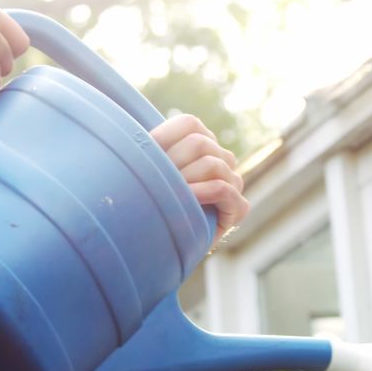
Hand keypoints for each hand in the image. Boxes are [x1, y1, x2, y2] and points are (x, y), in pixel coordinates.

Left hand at [150, 115, 248, 243]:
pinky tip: (187, 200)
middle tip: (157, 184)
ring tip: (170, 196)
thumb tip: (132, 134)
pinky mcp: (240, 206)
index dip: (164, 137)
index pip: (189, 124)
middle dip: (173, 163)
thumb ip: (150, 150)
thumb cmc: (155, 204)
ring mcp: (234, 181)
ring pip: (211, 164)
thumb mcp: (150, 171)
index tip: (144, 159)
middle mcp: (223, 158)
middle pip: (199, 143)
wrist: (166, 246)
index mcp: (204, 142)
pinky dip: (201, 193)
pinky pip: (222, 189)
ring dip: (185, 181)